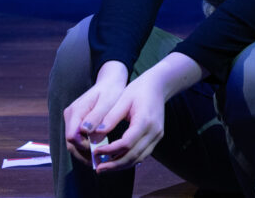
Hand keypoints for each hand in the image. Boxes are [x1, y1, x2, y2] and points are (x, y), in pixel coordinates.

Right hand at [64, 60, 127, 165]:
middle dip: (84, 153)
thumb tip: (84, 131)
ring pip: (73, 143)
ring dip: (85, 153)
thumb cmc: (111, 90)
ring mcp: (71, 118)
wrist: (110, 81)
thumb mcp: (107, 102)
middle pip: (71, 142)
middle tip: (100, 160)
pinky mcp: (76, 122)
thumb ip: (96, 116)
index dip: (84, 147)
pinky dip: (86, 147)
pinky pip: (78, 138)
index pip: (72, 136)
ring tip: (100, 159)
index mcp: (76, 110)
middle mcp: (70, 115)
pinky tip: (99, 151)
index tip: (99, 151)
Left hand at [90, 52, 206, 172]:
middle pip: (133, 156)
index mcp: (145, 121)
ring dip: (121, 165)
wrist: (159, 85)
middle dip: (114, 164)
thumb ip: (110, 117)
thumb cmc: (139, 89)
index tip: (95, 152)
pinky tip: (116, 161)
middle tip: (98, 168)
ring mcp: (157, 136)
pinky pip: (142, 154)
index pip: (126, 143)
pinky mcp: (156, 138)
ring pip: (138, 158)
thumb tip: (96, 133)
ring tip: (104, 167)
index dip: (110, 150)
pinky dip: (129, 160)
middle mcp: (154, 132)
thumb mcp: (123, 99)